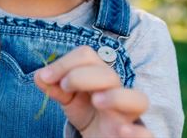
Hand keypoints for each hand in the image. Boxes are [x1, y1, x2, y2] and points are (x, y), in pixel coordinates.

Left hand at [34, 46, 151, 137]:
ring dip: (116, 97)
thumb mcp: (69, 99)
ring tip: (97, 101)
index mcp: (99, 77)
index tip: (46, 77)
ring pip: (138, 99)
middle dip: (82, 76)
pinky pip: (147, 135)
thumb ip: (55, 87)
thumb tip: (39, 76)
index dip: (65, 62)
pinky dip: (137, 133)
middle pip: (109, 74)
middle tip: (65, 87)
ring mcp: (127, 116)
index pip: (87, 56)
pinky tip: (121, 132)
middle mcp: (117, 92)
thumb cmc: (89, 114)